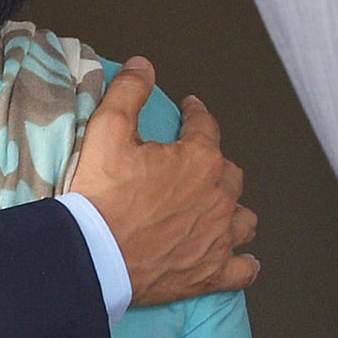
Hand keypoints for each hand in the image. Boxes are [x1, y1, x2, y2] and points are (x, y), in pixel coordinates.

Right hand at [70, 58, 257, 305]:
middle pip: (229, 174)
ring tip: (216, 208)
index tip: (190, 109)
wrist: (93, 254)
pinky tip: (236, 257)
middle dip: (213, 164)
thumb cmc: (100, 194)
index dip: (197, 114)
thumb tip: (144, 65)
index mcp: (199, 161)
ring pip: (243, 219)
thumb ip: (128, 92)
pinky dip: (242, 261)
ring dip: (232, 210)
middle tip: (192, 164)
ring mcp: (219, 238)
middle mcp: (219, 198)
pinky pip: (244, 268)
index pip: (206, 126)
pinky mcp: (212, 272)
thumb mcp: (106, 131)